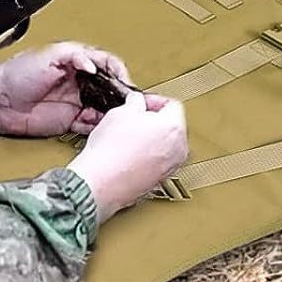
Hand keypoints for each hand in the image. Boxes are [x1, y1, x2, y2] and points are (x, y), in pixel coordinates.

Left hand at [0, 42, 131, 138]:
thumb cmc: (16, 74)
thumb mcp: (47, 56)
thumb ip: (73, 56)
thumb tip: (93, 63)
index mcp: (77, 62)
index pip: (108, 64)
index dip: (119, 73)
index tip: (126, 83)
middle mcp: (80, 82)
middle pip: (111, 88)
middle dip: (125, 96)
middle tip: (136, 105)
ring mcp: (76, 102)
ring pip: (105, 108)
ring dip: (114, 114)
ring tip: (122, 119)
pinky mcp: (69, 120)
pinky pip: (91, 125)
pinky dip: (98, 127)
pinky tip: (101, 128)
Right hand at [68, 91, 188, 221]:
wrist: (101, 181)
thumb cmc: (111, 151)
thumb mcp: (121, 112)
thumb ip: (136, 102)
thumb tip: (137, 102)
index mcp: (174, 128)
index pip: (172, 105)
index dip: (153, 100)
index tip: (141, 102)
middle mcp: (179, 149)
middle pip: (172, 126)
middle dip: (153, 120)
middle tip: (133, 119)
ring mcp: (170, 167)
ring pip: (166, 144)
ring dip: (150, 138)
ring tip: (128, 138)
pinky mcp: (159, 180)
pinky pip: (158, 160)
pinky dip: (147, 155)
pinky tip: (127, 153)